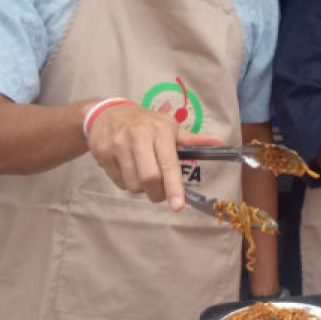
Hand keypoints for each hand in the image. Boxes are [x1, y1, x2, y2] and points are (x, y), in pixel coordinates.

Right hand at [86, 102, 220, 209]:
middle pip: (149, 178)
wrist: (106, 114)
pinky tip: (128, 169)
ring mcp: (118, 145)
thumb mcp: (168, 125)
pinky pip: (118, 182)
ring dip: (141, 189)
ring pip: (133, 184)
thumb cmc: (145, 122)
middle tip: (160, 194)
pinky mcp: (102, 153)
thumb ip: (191, 140)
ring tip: (143, 175)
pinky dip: (127, 183)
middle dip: (157, 193)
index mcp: (160, 130)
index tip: (178, 206)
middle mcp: (138, 136)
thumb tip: (219, 143)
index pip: (168, 163)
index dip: (173, 187)